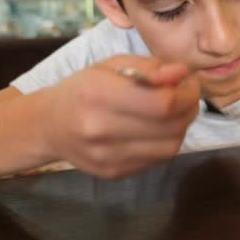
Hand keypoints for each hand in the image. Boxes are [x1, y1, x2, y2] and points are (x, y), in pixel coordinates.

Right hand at [40, 55, 200, 178]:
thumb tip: (183, 73)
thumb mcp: (112, 65)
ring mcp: (108, 156)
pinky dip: (167, 141)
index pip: (162, 103)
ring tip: (176, 111)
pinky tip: (159, 128)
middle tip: (188, 95)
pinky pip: (158, 159)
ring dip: (182, 127)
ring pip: (170, 146)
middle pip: (171, 126)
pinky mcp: (114, 173)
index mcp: (99, 94)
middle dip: (189, 108)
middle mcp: (101, 129)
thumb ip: (150, 67)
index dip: (187, 94)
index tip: (190, 83)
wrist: (49, 126)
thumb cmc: (83, 89)